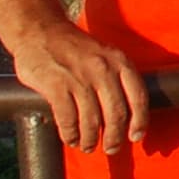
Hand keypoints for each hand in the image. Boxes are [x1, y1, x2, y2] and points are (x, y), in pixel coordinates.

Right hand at [11, 16, 151, 151]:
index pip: (138, 97)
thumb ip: (116, 77)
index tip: (135, 137)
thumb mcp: (104, 54)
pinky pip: (68, 120)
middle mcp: (102, 69)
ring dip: (90, 140)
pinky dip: (70, 134)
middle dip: (114, 137)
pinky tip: (70, 138)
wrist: (39, 29)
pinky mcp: (56, 86)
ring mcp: (79, 77)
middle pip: (116, 114)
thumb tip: (126, 115)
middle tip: (110, 148)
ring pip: (92, 121)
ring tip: (87, 146)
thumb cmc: (73, 48)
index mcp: (118, 61)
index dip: (139, 122)